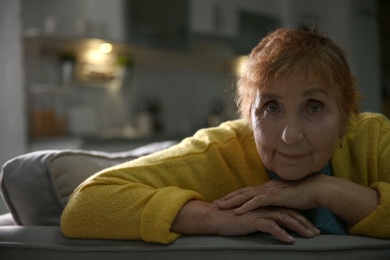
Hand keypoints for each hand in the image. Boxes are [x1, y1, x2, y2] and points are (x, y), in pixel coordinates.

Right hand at [171, 200, 319, 243]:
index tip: (311, 227)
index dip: (300, 218)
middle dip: (304, 223)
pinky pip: (271, 227)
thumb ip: (261, 217)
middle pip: (289, 213)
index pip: (287, 210)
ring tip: (309, 237)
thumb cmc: (232, 218)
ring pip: (284, 218)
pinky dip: (282, 234)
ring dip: (298, 228)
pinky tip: (290, 241)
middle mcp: (265, 207)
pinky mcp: (253, 219)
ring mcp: (260, 212)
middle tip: (317, 233)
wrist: (216, 216)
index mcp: (265, 205)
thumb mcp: (250, 217)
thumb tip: (272, 224)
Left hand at [214, 174, 378, 225]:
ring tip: (220, 206)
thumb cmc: (305, 194)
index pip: (248, 191)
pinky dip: (246, 206)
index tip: (224, 199)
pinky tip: (237, 211)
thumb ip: (278, 200)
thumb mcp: (288, 197)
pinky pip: (257, 202)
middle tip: (215, 203)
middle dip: (228, 197)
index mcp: (269, 187)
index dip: (235, 195)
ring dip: (232, 201)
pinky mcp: (275, 197)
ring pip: (246, 196)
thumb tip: (273, 204)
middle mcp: (266, 187)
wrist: (318, 189)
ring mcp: (270, 191)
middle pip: (243, 192)